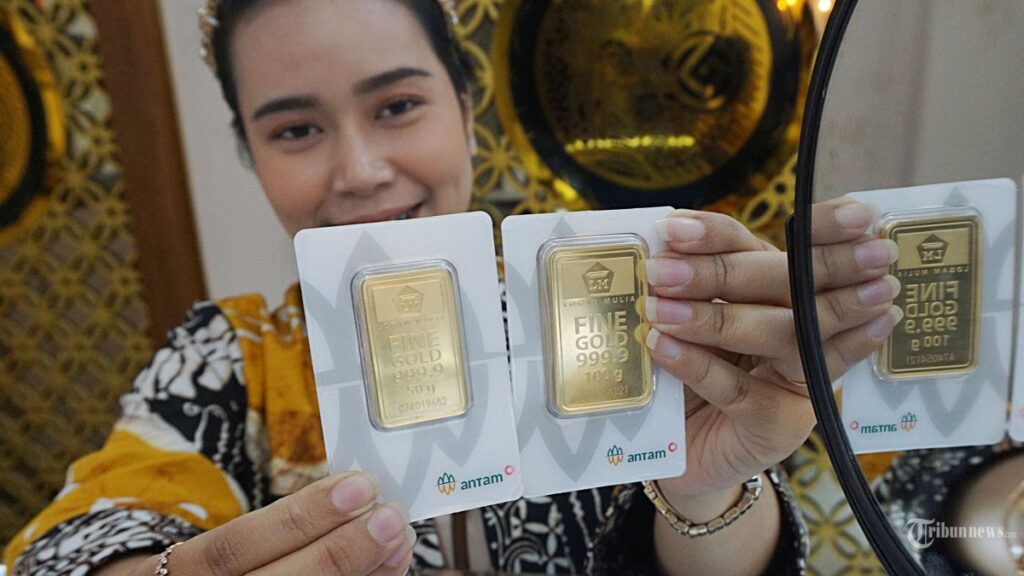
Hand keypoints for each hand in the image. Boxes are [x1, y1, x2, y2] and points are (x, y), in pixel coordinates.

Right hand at [98, 472, 414, 575]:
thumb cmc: (217, 570)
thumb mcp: (222, 543)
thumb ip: (277, 524)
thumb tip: (353, 495)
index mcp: (185, 573)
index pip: (236, 545)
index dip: (298, 517)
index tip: (357, 485)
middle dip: (339, 551)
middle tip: (389, 516)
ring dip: (361, 574)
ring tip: (399, 540)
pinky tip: (390, 569)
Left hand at [643, 200, 897, 501]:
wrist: (688, 456)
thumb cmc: (688, 379)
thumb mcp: (689, 324)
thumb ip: (688, 287)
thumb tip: (654, 244)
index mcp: (784, 289)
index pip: (778, 246)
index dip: (731, 230)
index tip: (678, 223)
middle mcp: (805, 327)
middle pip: (785, 283)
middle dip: (724, 269)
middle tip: (662, 263)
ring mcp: (799, 378)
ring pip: (776, 333)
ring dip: (713, 316)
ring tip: (658, 307)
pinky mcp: (779, 424)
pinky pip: (739, 389)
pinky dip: (700, 365)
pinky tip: (665, 347)